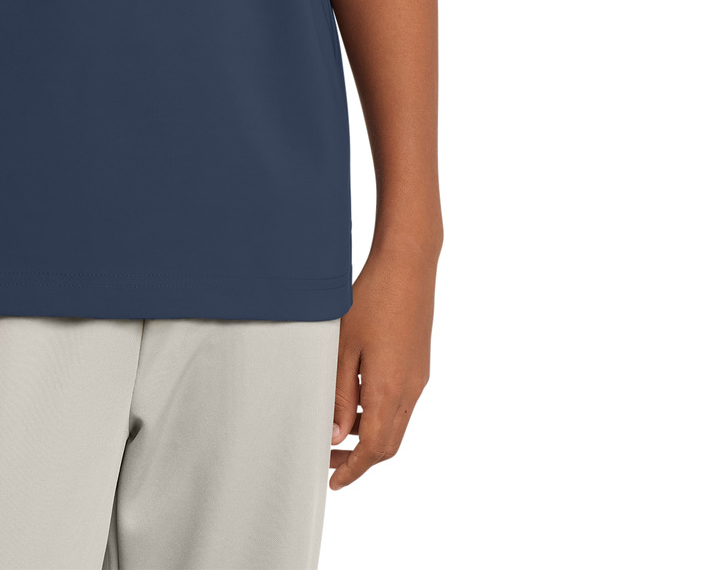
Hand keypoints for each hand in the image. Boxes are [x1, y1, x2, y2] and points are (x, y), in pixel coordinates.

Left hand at [329, 241, 437, 489]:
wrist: (408, 265)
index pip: (374, 449)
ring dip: (369, 435)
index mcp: (389, 389)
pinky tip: (356, 397)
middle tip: (328, 458)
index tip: (333, 482)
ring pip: (395, 425)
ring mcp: (418, 378)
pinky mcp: (419, 366)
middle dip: (359, 459)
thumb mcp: (344, 346)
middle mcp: (410, 390)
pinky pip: (401, 404)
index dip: (353, 471)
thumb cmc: (372, 298)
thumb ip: (340, 394)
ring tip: (337, 427)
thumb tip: (337, 436)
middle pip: (388, 444)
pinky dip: (379, 414)